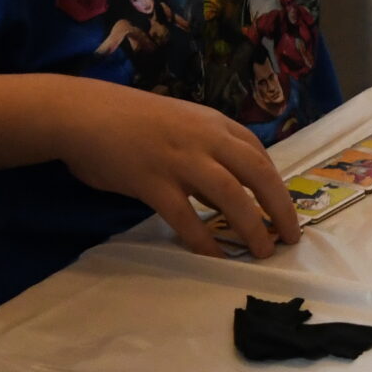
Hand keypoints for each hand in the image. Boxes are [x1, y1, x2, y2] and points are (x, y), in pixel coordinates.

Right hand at [44, 79, 302, 258]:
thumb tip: (229, 186)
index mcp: (213, 123)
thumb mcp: (179, 122)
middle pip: (257, 175)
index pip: (258, 153)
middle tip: (290, 237)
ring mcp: (179, 160)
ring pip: (231, 197)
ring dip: (252, 227)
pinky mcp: (152, 182)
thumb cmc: (128, 119)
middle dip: (280, 208)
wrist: (81, 113)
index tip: (286, 209)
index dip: (277, 184)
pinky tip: (215, 258)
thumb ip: (206, 148)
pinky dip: (204, 241)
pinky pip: (186, 217)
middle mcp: (204, 139)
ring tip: (262, 252)